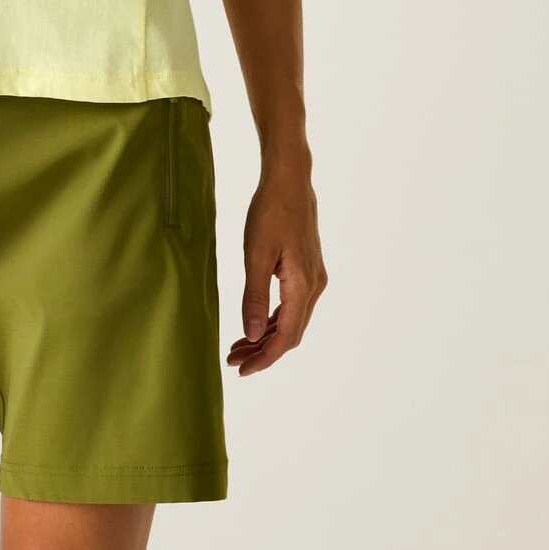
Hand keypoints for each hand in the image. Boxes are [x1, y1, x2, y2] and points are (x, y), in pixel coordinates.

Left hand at [227, 164, 327, 375]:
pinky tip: (255, 321)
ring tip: (239, 346)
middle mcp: (314, 286)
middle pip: (290, 333)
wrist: (290, 179)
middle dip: (263, 350)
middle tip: (234, 360)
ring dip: (266, 335)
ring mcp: (313, 277)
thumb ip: (254, 296)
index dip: (265, 358)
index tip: (242, 370)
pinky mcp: (307, 268)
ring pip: (292, 319)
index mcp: (302, 286)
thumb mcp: (256, 254)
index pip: (285, 336)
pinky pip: (292, 304)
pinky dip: (273, 317)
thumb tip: (250, 334)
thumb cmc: (270, 211)